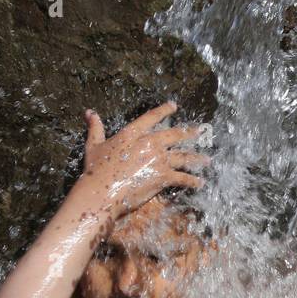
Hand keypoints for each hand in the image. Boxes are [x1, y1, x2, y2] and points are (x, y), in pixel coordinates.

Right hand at [78, 101, 207, 220]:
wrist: (102, 191)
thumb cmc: (96, 170)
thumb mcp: (94, 145)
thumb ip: (95, 128)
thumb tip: (89, 112)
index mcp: (133, 133)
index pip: (152, 117)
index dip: (164, 110)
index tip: (174, 106)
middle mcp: (149, 143)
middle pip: (174, 135)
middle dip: (189, 133)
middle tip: (200, 132)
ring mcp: (158, 160)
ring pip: (183, 156)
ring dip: (196, 159)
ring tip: (207, 160)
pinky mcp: (163, 177)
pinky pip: (183, 178)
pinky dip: (193, 181)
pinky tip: (200, 183)